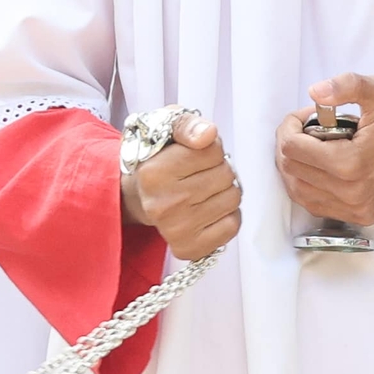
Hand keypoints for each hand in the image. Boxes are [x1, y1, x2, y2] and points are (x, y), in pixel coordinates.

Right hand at [125, 113, 241, 257]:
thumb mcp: (166, 128)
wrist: (140, 195)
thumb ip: (187, 124)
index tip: (194, 153)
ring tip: (204, 189)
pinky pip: (233, 225)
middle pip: (226, 175)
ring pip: (233, 199)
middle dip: (219, 168)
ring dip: (225, 190)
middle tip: (200, 172)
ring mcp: (176, 229)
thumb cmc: (158, 158)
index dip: (210, 147)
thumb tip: (208, 135)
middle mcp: (162, 204)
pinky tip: (208, 208)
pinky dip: (227, 214)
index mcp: (153, 172)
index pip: (213, 150)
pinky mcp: (188, 248)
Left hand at [273, 75, 373, 231]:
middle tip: (309, 127)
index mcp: (352, 163)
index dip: (290, 126)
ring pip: (299, 191)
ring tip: (312, 145)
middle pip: (291, 171)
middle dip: (291, 144)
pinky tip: (319, 166)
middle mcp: (352, 193)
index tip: (306, 114)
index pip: (291, 149)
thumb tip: (316, 92)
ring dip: (296, 166)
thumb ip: (345, 86)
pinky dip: (308, 185)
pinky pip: (317, 205)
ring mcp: (357, 209)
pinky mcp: (362, 216)